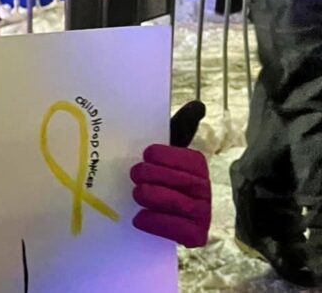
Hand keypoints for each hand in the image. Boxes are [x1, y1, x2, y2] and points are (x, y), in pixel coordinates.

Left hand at [130, 100, 210, 247]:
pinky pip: (181, 231)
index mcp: (198, 167)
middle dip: (156, 176)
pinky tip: (139, 217)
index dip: (167, 155)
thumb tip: (197, 105)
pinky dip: (159, 223)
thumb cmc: (152, 174)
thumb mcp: (161, 151)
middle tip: (135, 175)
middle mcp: (206, 191)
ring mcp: (202, 215)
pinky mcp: (194, 236)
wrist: (145, 208)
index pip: (190, 159)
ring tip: (137, 193)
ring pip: (182, 206)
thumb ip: (178, 128)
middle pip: (185, 182)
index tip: (147, 153)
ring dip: (156, 198)